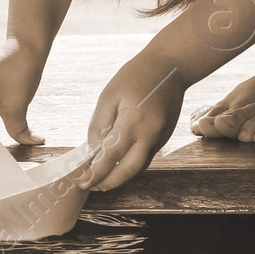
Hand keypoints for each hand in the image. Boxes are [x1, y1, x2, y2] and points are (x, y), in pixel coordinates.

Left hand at [79, 51, 185, 191]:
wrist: (171, 66)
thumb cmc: (136, 76)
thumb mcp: (109, 95)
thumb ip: (100, 124)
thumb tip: (94, 149)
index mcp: (133, 122)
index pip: (111, 156)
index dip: (96, 172)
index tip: (83, 182)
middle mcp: (150, 134)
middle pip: (129, 170)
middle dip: (110, 183)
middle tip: (93, 187)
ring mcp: (160, 137)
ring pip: (139, 166)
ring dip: (121, 176)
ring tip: (102, 179)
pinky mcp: (165, 137)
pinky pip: (146, 156)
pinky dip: (132, 164)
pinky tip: (119, 163)